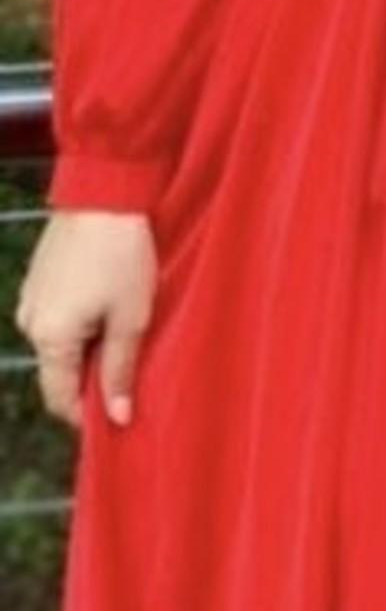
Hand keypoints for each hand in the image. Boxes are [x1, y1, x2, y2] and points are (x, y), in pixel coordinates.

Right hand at [14, 208, 157, 429]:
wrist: (104, 194)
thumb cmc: (122, 256)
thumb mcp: (131, 319)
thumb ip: (120, 371)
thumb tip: (116, 417)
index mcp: (50, 338)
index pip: (60, 398)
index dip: (88, 414)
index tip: (118, 412)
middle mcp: (30, 323)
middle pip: (58, 372)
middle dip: (91, 377)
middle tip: (129, 364)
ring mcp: (29, 299)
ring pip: (59, 344)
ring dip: (87, 347)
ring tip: (121, 326)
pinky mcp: (36, 280)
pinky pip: (55, 318)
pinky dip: (78, 323)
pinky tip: (105, 303)